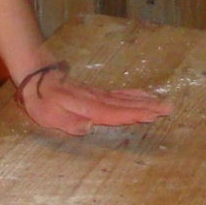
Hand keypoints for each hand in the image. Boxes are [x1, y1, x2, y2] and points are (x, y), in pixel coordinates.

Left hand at [16, 60, 170, 138]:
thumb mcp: (48, 116)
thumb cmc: (41, 100)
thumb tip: (89, 128)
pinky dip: (133, 95)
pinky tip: (143, 95)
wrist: (37, 76)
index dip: (134, 115)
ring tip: (162, 103)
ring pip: (125, 98)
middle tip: (168, 108)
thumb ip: (69, 123)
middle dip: (148, 107)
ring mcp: (98, 94)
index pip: (115, 113)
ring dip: (144, 101)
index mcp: (87, 108)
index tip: (152, 115)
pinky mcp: (96, 92)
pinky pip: (119, 94)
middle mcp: (97, 100)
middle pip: (126, 105)